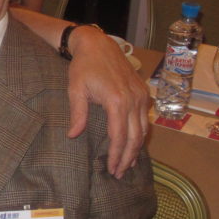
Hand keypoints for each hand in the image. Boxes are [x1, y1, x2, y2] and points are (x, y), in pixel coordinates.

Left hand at [65, 25, 148, 176]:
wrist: (98, 44)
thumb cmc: (83, 66)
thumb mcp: (75, 89)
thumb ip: (77, 114)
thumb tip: (73, 135)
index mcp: (117, 100)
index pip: (119, 136)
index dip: (116, 155)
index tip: (112, 169)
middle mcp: (133, 99)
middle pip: (135, 137)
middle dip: (128, 157)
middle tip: (120, 173)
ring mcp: (141, 96)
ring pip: (143, 129)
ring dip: (136, 148)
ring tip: (127, 164)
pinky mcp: (143, 92)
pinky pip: (145, 119)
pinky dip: (140, 134)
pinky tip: (134, 143)